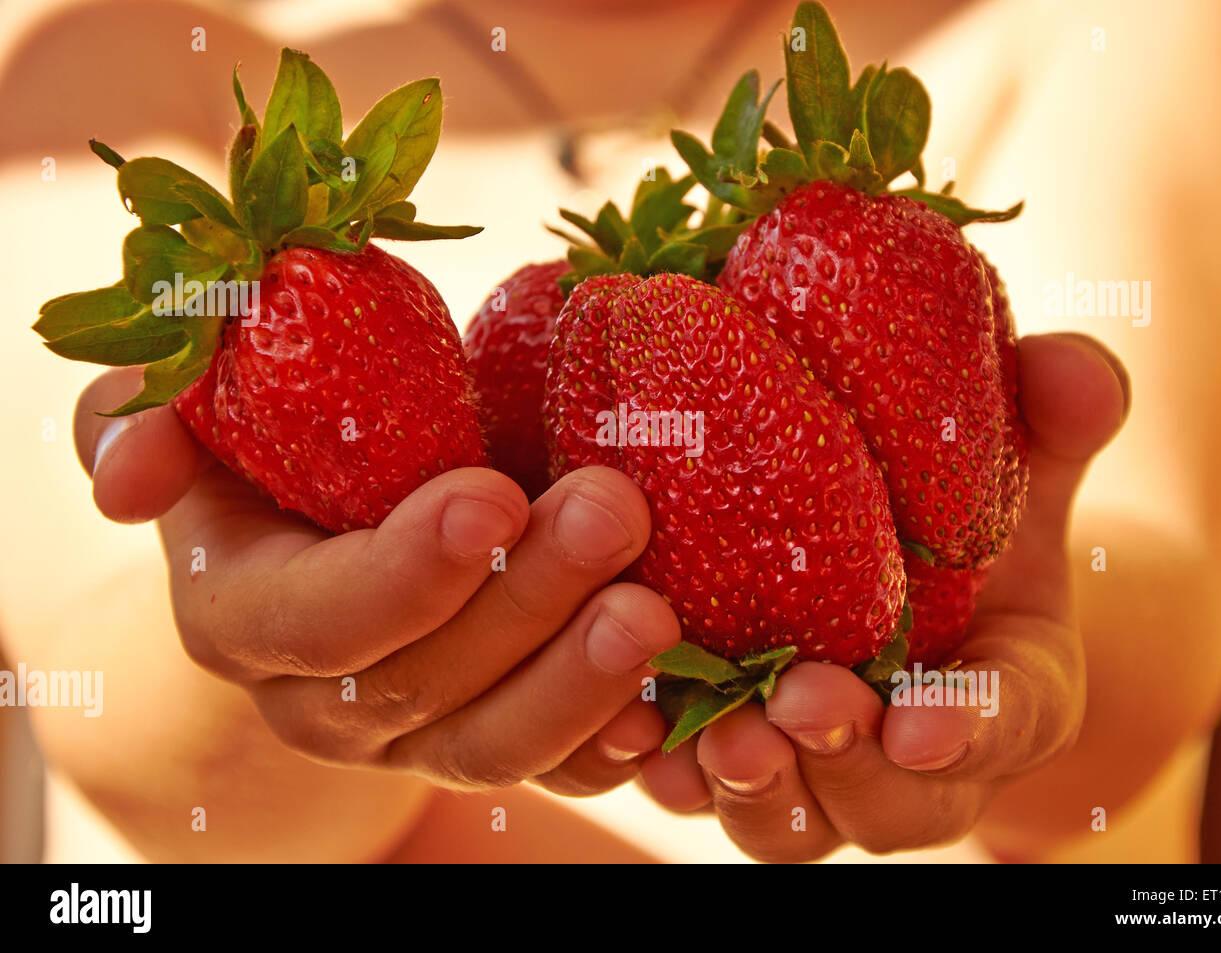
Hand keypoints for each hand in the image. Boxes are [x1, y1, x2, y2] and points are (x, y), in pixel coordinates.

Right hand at [74, 368, 679, 792]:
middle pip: (427, 682)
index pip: (320, 621)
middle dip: (524, 601)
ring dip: (581, 682)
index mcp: (251, 621)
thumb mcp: (207, 411)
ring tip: (654, 607)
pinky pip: (563, 773)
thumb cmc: (284, 448)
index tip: (489, 495)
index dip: (402, 573)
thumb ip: (147, 418)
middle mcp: (327, 705)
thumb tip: (131, 481)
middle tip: (612, 511)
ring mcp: (421, 740)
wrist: (348, 525)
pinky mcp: (499, 743)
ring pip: (497, 745)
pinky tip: (668, 705)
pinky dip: (617, 745)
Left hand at [636, 332, 1130, 859]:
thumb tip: (1073, 368)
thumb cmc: (968, 514)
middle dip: (846, 764)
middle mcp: (915, 762)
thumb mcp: (1021, 457)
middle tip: (799, 702)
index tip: (921, 725)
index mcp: (1010, 692)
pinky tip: (631, 733)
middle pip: (890, 802)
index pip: (1009, 723)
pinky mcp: (733, 760)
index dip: (970, 730)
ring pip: (791, 821)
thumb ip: (1058, 410)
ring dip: (754, 786)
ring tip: (715, 734)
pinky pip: (699, 794)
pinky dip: (666, 774)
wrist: (897, 564)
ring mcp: (821, 774)